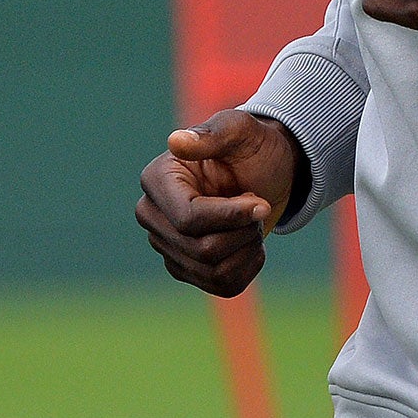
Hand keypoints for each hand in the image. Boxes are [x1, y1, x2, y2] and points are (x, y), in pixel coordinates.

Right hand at [137, 110, 302, 297]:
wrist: (265, 172)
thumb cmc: (252, 146)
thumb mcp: (240, 131)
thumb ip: (212, 134)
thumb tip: (176, 142)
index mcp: (157, 179)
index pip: (188, 220)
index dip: (231, 218)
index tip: (262, 203)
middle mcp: (152, 214)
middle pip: (200, 249)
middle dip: (241, 232)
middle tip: (258, 207)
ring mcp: (166, 244)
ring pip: (212, 271)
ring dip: (247, 249)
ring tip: (253, 223)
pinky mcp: (186, 267)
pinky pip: (221, 285)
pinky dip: (247, 268)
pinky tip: (250, 243)